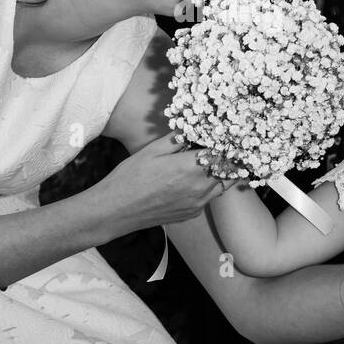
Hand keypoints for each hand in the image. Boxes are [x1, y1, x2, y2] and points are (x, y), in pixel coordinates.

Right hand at [94, 133, 229, 239]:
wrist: (116, 211)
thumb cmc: (130, 178)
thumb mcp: (152, 150)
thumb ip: (177, 139)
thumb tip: (193, 129)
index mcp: (190, 168)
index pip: (223, 153)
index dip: (225, 143)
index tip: (223, 136)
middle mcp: (199, 188)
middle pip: (228, 170)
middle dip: (227, 157)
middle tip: (220, 147)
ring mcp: (197, 204)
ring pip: (222, 185)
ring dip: (221, 172)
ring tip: (210, 161)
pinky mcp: (192, 214)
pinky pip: (209, 198)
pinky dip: (208, 187)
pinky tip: (194, 180)